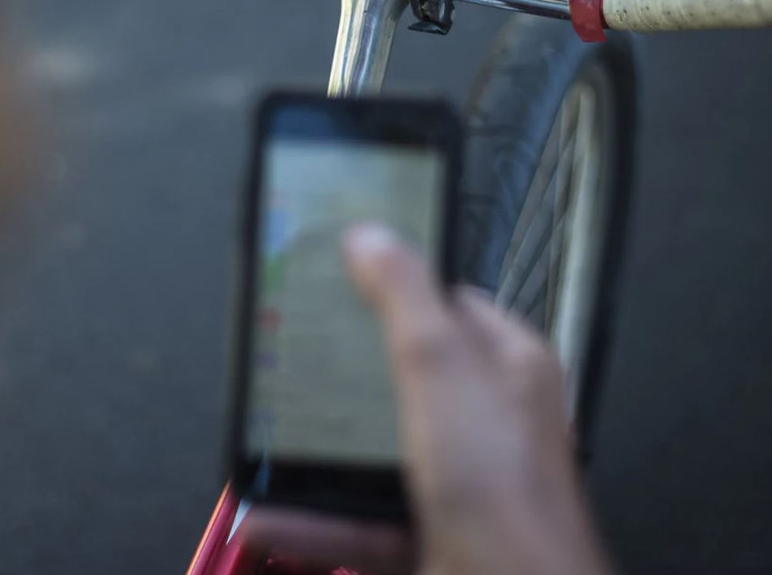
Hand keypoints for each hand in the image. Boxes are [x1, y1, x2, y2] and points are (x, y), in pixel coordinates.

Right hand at [243, 224, 612, 574]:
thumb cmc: (494, 479)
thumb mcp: (441, 365)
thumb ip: (403, 295)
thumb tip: (369, 234)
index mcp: (508, 365)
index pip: (450, 305)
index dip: (397, 289)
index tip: (339, 279)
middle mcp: (489, 420)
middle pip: (405, 378)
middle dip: (343, 374)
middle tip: (287, 354)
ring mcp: (462, 483)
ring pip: (377, 451)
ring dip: (317, 450)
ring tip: (264, 433)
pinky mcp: (431, 536)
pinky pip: (363, 515)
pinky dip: (314, 517)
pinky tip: (265, 515)